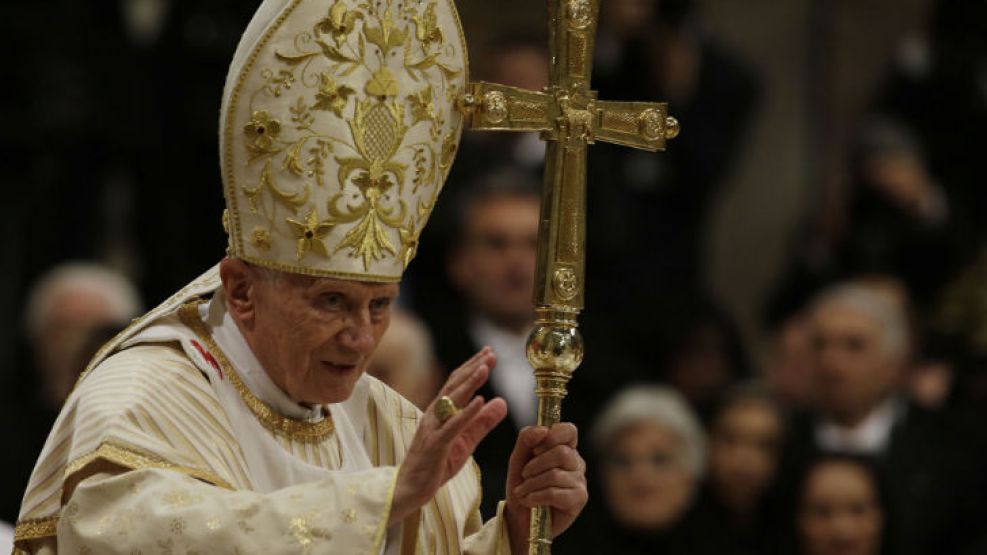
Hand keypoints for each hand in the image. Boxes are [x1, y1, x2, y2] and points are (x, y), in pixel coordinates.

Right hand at [389, 348, 507, 526]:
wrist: (409, 489)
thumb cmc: (435, 464)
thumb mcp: (465, 441)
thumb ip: (482, 422)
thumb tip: (501, 402)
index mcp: (441, 412)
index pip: (457, 384)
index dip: (472, 367)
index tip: (489, 352)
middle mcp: (434, 415)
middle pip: (454, 385)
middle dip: (473, 367)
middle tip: (490, 352)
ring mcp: (433, 429)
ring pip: (451, 400)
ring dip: (469, 382)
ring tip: (485, 367)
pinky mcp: (435, 445)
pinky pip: (452, 426)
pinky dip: (466, 412)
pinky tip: (479, 401)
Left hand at [504, 423, 587, 553]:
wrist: (519, 517)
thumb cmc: (522, 485)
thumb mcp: (518, 458)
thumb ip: (527, 439)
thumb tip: (543, 430)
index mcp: (564, 448)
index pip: (569, 431)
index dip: (553, 435)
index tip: (535, 449)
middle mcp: (576, 462)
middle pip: (561, 453)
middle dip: (536, 464)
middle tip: (524, 475)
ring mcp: (580, 481)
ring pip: (555, 475)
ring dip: (531, 484)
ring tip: (523, 492)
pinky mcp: (579, 499)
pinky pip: (555, 493)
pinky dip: (536, 497)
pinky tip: (530, 501)